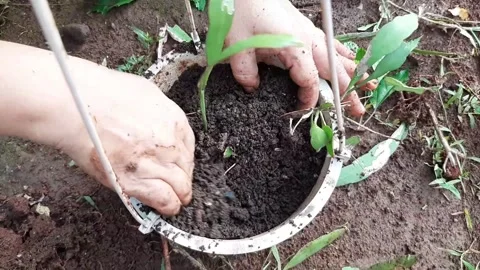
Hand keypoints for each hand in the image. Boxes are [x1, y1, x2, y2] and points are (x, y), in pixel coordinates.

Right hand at [57, 72, 194, 215]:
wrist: (75, 105)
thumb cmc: (101, 94)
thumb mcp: (144, 94)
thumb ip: (157, 114)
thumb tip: (159, 126)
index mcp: (173, 120)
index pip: (189, 147)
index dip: (184, 160)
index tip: (180, 166)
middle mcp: (169, 142)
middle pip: (186, 169)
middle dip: (183, 179)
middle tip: (180, 186)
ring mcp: (154, 162)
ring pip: (179, 187)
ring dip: (178, 195)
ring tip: (176, 201)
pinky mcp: (134, 180)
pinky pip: (162, 199)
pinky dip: (167, 206)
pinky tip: (167, 207)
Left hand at [226, 0, 376, 115]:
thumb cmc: (243, 12)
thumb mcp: (237, 45)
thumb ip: (245, 71)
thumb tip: (252, 88)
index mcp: (294, 46)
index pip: (310, 79)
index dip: (310, 98)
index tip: (304, 110)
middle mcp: (308, 39)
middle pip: (332, 70)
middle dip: (346, 92)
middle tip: (358, 110)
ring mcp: (310, 32)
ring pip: (336, 56)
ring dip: (352, 73)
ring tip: (368, 87)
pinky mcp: (306, 27)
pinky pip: (330, 42)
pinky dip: (342, 53)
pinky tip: (351, 59)